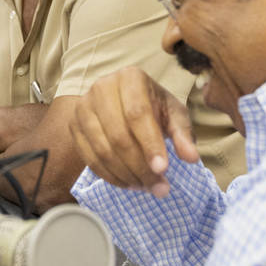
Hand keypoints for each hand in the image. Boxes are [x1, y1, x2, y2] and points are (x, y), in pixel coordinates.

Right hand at [69, 67, 198, 197]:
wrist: (124, 102)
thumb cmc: (154, 106)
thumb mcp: (174, 115)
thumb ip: (183, 135)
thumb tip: (191, 158)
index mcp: (129, 77)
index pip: (137, 114)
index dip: (149, 144)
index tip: (163, 169)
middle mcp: (101, 88)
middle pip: (118, 135)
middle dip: (139, 167)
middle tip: (159, 187)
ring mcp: (83, 107)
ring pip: (102, 150)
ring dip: (125, 175)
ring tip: (146, 187)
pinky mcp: (73, 126)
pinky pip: (89, 158)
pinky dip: (109, 177)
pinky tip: (128, 184)